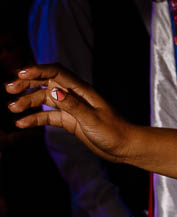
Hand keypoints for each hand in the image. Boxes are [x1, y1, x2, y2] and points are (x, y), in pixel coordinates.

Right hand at [6, 64, 134, 161]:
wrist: (125, 146)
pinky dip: (35, 118)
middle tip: (8, 89)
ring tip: (12, 108)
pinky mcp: (70, 120)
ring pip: (45, 99)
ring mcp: (72, 108)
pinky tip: (22, 123)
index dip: (38, 70)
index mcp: (82, 91)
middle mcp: (75, 96)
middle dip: (27, 83)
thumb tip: (53, 91)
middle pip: (47, 83)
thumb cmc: (114, 132)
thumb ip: (73, 106)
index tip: (19, 74)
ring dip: (28, 101)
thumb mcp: (92, 119)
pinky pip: (49, 116)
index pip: (57, 73)